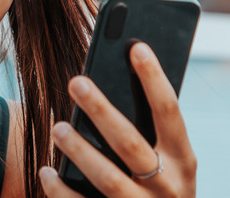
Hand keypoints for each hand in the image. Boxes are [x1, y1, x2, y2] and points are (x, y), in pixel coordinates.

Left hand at [38, 42, 196, 196]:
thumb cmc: (159, 186)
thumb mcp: (169, 162)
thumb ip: (149, 130)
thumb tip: (118, 74)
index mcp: (183, 161)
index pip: (170, 112)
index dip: (155, 79)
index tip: (136, 47)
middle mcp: (168, 186)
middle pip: (131, 143)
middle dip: (103, 111)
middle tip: (76, 81)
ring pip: (109, 179)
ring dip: (81, 150)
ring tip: (57, 126)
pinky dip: (62, 191)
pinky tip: (46, 171)